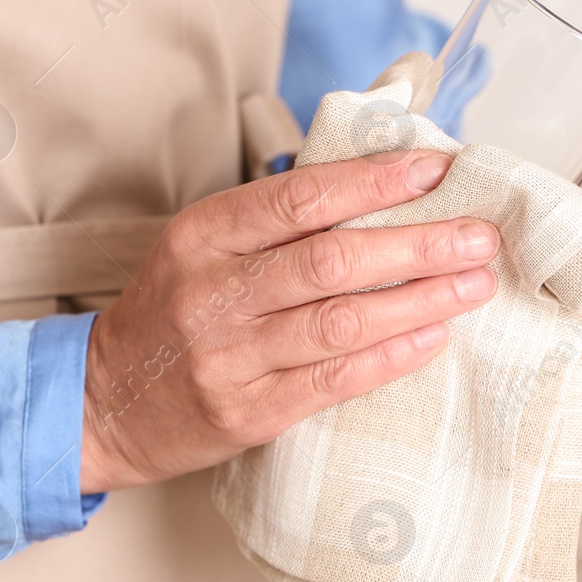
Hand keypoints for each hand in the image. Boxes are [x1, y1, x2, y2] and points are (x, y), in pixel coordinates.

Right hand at [79, 149, 496, 492]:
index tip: (435, 169)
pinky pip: (333, 380)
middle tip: (478, 236)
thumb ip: (276, 220)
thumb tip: (380, 183)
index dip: (373, 181)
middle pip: (332, 259)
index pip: (300, 197)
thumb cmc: (174, 315)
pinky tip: (433, 337)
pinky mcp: (248, 412)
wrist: (103, 404)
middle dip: (418, 244)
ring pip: (340, 321)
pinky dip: (390, 357)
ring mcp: (229, 357)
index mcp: (203, 236)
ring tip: (473, 284)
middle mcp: (213, 292)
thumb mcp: (204, 249)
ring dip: (419, 299)